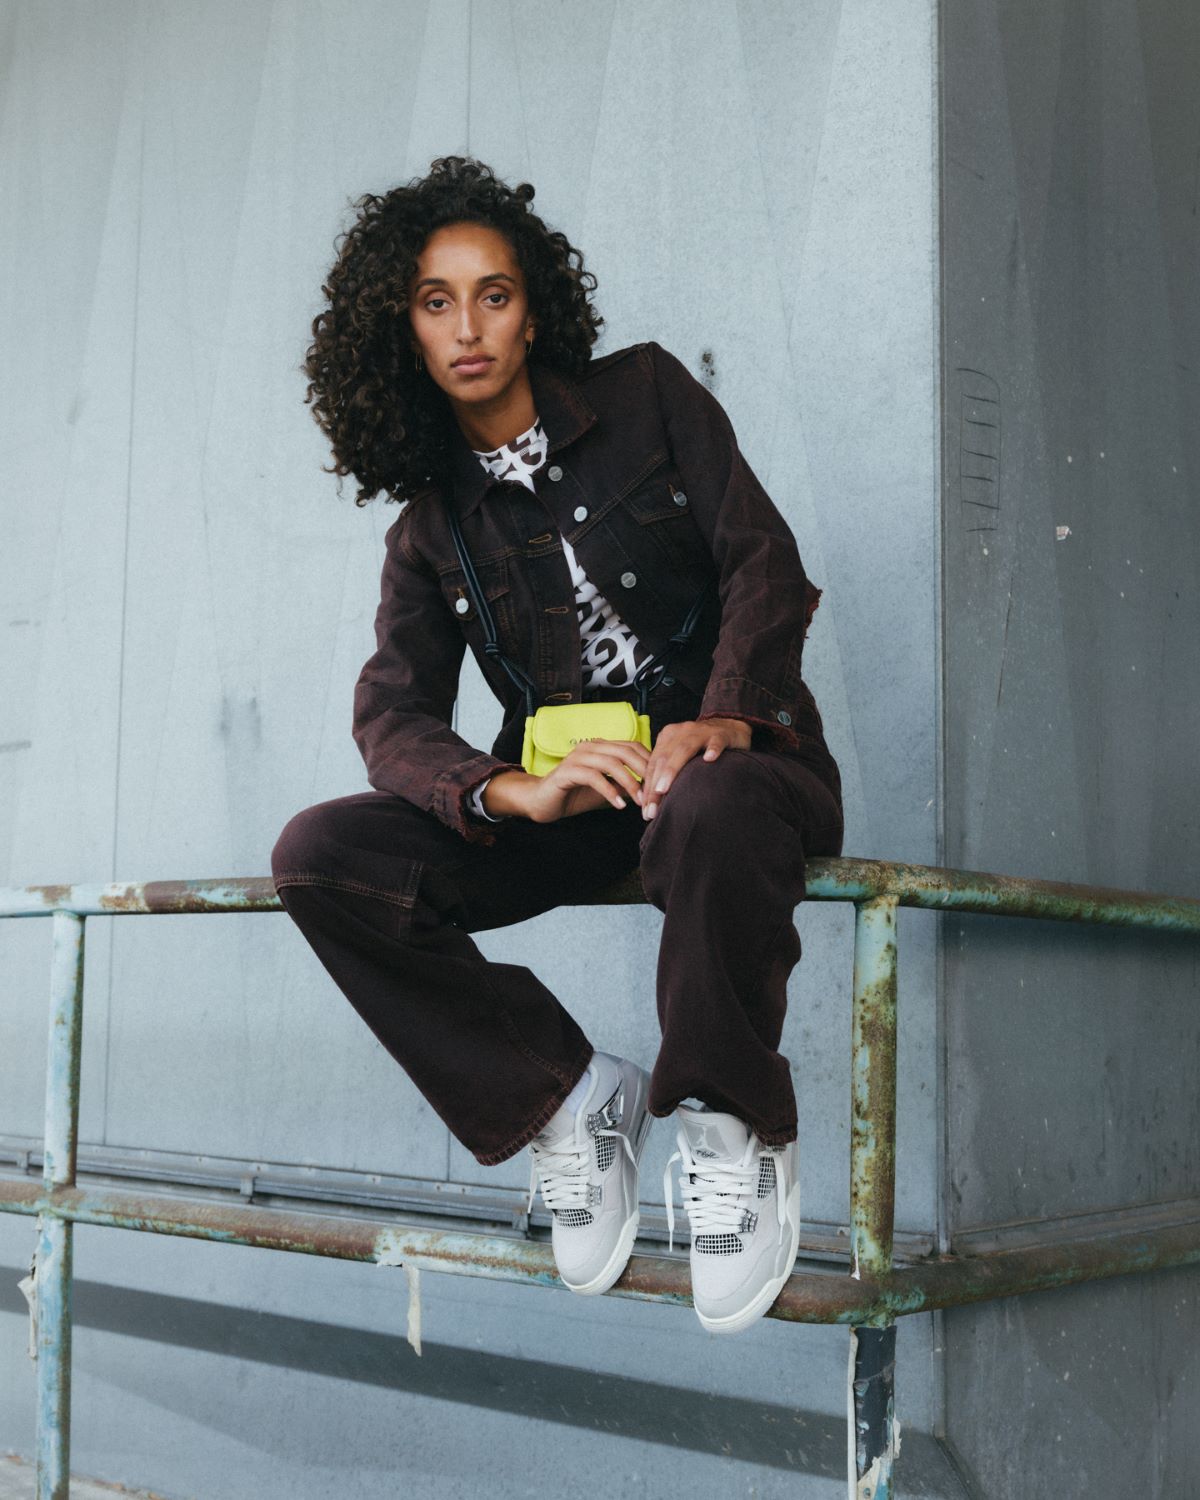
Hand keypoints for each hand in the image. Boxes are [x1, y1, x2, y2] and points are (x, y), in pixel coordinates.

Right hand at [482, 739, 650, 822]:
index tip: (661, 781)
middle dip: (644, 771)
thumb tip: (651, 787)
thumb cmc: (574, 795)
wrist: (542, 803)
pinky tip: (619, 805)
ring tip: (640, 800)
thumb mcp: (607, 790)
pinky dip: (609, 791)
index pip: (632, 746)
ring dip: (629, 782)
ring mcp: (577, 757)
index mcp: (601, 747)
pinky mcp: (567, 772)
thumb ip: (625, 785)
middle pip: (625, 751)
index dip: (649, 762)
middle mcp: (590, 747)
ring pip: (611, 763)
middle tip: (655, 791)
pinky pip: (593, 777)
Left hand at [639, 717, 751, 820]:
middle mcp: (681, 732)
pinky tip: (710, 758)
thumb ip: (667, 771)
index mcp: (668, 737)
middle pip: (664, 758)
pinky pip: (716, 741)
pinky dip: (713, 749)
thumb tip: (652, 800)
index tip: (644, 810)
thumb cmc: (702, 746)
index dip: (647, 787)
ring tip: (663, 789)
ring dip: (672, 769)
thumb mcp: (681, 755)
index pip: (653, 764)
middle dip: (655, 785)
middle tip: (651, 808)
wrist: (730, 724)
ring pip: (684, 749)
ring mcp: (702, 732)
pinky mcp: (721, 735)